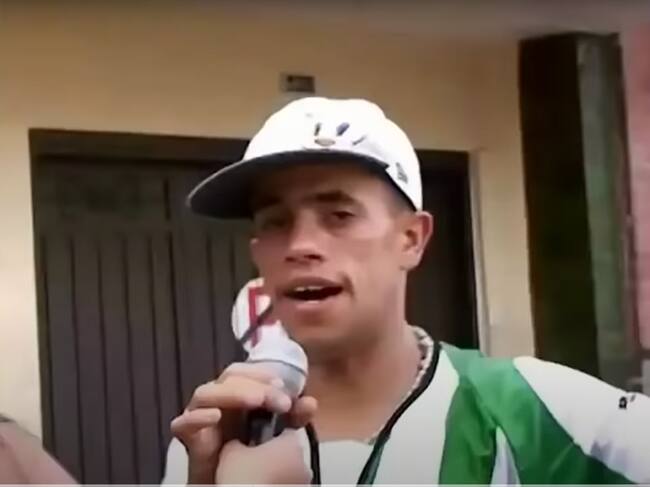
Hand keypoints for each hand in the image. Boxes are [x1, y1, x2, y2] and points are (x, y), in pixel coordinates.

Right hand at [170, 362, 316, 483]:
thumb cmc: (252, 463)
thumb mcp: (279, 438)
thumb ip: (292, 419)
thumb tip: (310, 403)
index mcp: (239, 395)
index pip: (247, 371)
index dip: (263, 373)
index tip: (284, 387)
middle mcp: (218, 402)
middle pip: (230, 376)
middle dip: (256, 384)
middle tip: (279, 401)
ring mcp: (201, 418)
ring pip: (205, 392)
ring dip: (233, 393)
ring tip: (256, 401)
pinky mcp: (189, 439)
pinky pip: (182, 423)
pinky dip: (197, 417)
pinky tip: (215, 417)